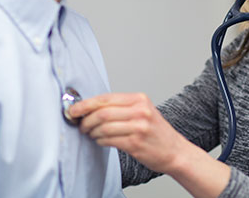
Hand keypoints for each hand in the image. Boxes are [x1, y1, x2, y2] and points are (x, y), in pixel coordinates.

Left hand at [69, 92, 187, 174]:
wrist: (175, 151)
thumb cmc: (156, 132)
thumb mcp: (143, 111)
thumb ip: (120, 107)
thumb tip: (91, 107)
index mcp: (139, 99)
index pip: (105, 98)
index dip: (85, 104)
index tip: (73, 109)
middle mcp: (140, 111)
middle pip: (102, 112)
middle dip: (85, 119)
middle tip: (80, 124)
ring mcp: (138, 127)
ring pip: (104, 127)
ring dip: (91, 132)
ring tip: (90, 133)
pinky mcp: (135, 143)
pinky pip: (109, 140)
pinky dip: (100, 140)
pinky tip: (99, 140)